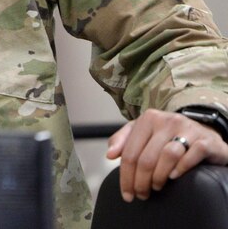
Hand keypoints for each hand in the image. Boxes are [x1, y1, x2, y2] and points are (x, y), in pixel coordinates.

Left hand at [106, 108, 227, 201]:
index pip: (129, 152)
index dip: (125, 176)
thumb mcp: (143, 132)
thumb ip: (123, 140)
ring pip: (167, 156)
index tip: (126, 193)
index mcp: (148, 119)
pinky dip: (181, 169)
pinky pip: (191, 156)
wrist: (204, 131)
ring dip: (159, 177)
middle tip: (141, 194)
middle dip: (140, 182)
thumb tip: (109, 154)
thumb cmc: (169, 134)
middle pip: (146, 158)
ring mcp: (187, 129)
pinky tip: (174, 177)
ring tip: (157, 186)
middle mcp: (167, 121)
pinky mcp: (205, 140)